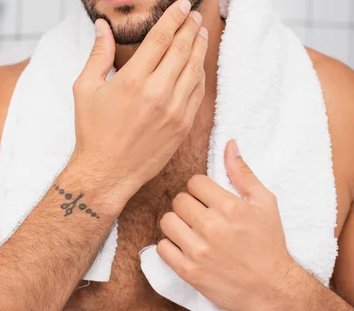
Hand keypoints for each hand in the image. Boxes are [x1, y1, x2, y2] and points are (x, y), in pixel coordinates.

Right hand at [71, 0, 207, 204]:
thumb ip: (98, 53)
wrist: (106, 174)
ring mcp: (174, 110)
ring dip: (199, 46)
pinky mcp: (183, 126)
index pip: (160, 38)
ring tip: (201, 31)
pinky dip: (200, 73)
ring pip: (194, 69)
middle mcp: (157, 93)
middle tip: (195, 13)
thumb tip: (103, 25)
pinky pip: (198, 92)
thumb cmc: (92, 131)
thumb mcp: (85, 88)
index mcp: (132, 80)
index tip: (183, 4)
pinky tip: (198, 62)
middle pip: (182, 49)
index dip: (174, 17)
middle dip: (190, 27)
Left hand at [157, 139, 297, 310]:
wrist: (273, 289)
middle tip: (200, 214)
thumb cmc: (269, 243)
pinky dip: (170, 246)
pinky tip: (185, 246)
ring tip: (191, 229)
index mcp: (230, 207)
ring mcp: (199, 251)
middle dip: (189, 204)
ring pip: (167, 221)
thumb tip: (230, 144)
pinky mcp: (190, 273)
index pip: (194, 182)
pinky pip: (162, 248)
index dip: (200, 188)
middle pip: (179, 200)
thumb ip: (243, 172)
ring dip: (177, 223)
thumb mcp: (264, 203)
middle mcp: (212, 227)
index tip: (208, 198)